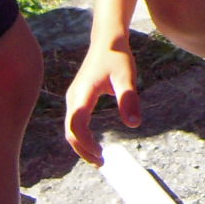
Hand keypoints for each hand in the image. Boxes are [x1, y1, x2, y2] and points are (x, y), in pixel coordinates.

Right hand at [63, 40, 139, 164]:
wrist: (107, 41)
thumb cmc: (117, 57)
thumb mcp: (127, 77)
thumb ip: (129, 99)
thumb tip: (134, 124)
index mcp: (82, 94)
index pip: (76, 125)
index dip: (85, 142)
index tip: (101, 153)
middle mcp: (73, 98)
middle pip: (70, 132)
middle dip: (83, 150)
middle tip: (102, 163)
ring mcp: (73, 98)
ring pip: (70, 129)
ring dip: (82, 146)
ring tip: (100, 158)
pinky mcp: (77, 99)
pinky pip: (74, 123)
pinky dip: (82, 137)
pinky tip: (95, 144)